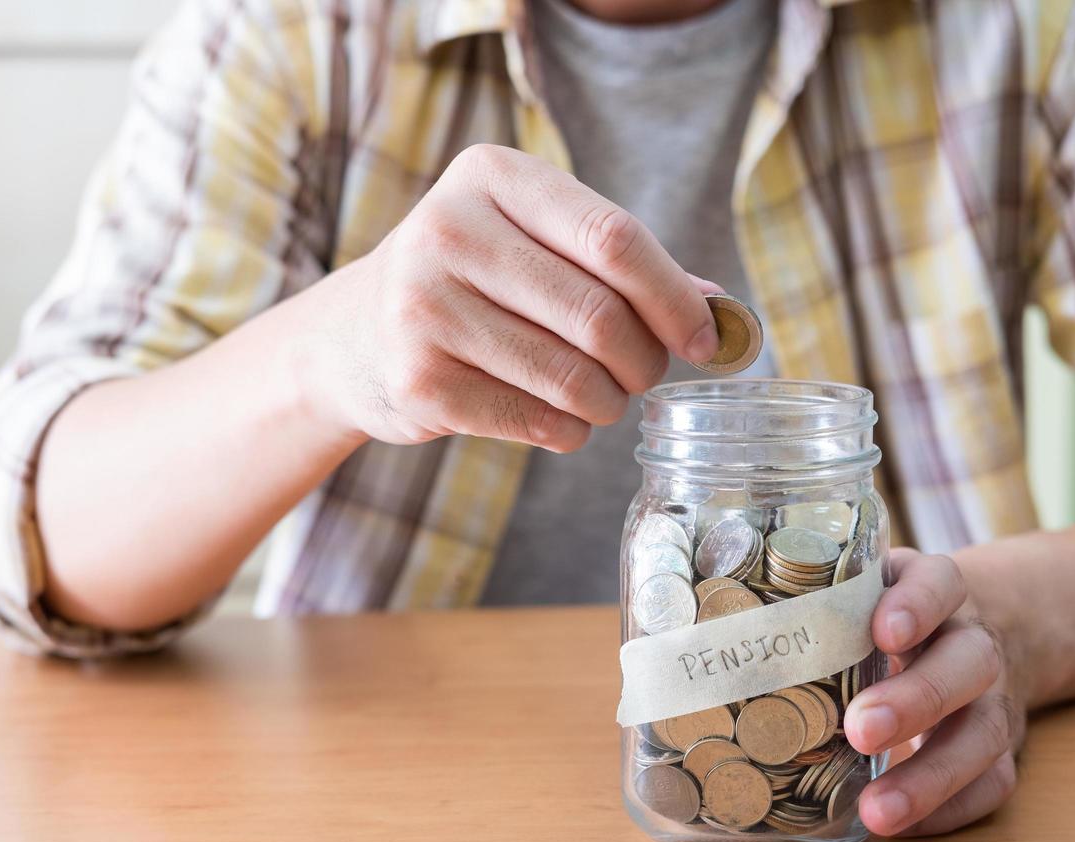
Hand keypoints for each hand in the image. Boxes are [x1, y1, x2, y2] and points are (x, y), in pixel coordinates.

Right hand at [293, 143, 720, 452]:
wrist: (354, 338)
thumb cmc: (473, 283)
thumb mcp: (535, 245)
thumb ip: (621, 266)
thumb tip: (719, 309)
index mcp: (490, 176)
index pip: (614, 238)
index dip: (674, 297)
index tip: (704, 338)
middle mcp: (448, 231)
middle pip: (599, 314)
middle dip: (643, 360)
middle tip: (644, 375)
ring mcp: (423, 308)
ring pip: (571, 376)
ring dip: (608, 402)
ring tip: (602, 398)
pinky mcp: (419, 381)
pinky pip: (536, 421)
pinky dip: (569, 432)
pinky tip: (561, 421)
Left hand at [844, 548, 1027, 835]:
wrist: (969, 631)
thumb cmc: (886, 615)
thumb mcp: (862, 591)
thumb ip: (817, 603)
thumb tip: (722, 633)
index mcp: (937, 590)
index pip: (940, 583)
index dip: (917, 606)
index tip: (883, 632)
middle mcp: (972, 640)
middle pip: (969, 662)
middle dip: (917, 699)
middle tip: (860, 731)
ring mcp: (992, 696)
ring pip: (985, 731)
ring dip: (932, 776)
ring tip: (878, 811)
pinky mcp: (999, 747)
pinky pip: (992, 781)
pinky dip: (950, 809)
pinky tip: (902, 826)